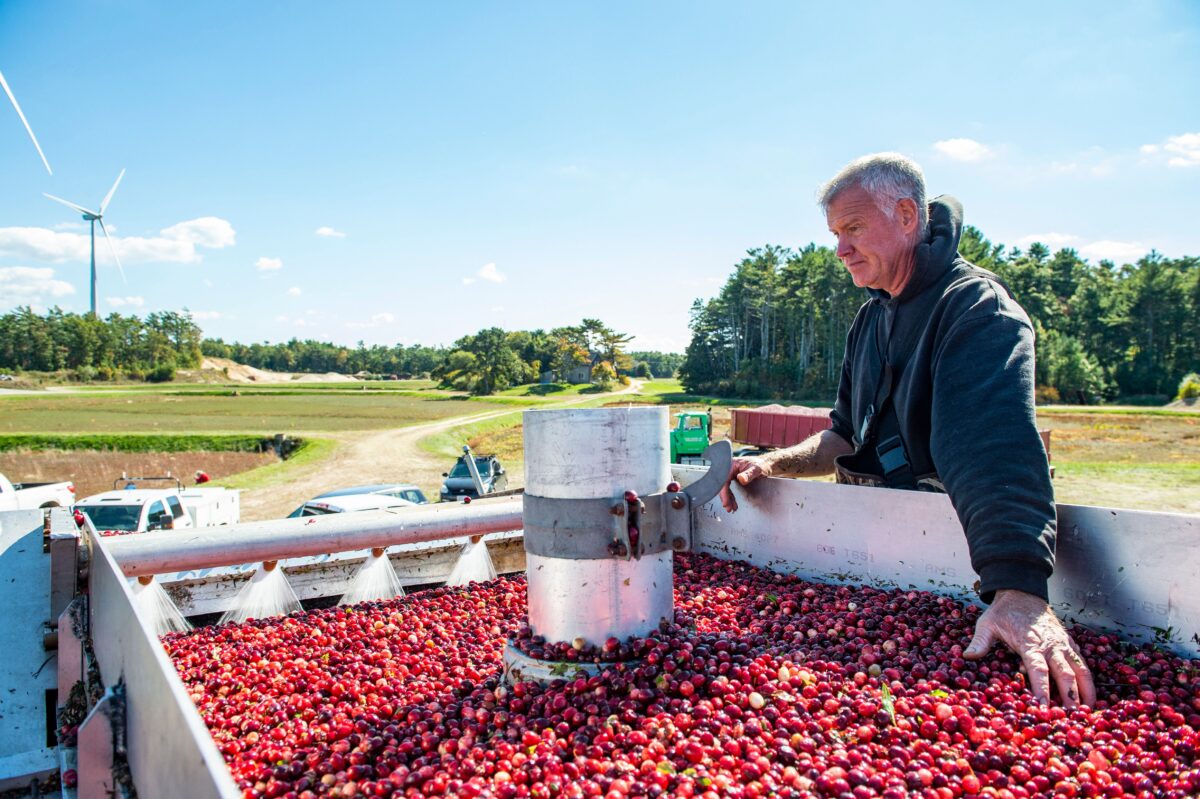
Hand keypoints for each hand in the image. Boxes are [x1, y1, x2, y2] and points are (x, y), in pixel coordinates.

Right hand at [719, 456, 771, 512]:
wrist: (766, 464)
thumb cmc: (761, 464)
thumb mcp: (757, 469)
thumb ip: (749, 474)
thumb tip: (741, 479)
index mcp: (731, 464)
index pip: (723, 480)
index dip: (724, 492)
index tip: (726, 502)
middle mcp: (728, 469)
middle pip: (722, 484)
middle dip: (724, 497)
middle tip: (728, 507)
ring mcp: (730, 474)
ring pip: (725, 488)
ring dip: (727, 498)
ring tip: (731, 508)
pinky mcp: (733, 478)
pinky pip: (729, 488)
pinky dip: (731, 496)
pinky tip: (733, 504)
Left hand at [964, 589, 1095, 708]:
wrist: (1022, 592)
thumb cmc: (1004, 611)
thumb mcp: (987, 623)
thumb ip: (980, 641)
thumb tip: (967, 656)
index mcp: (1030, 642)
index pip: (1038, 670)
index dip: (1042, 689)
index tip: (1044, 707)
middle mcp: (1050, 644)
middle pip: (1065, 673)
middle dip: (1071, 696)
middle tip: (1073, 717)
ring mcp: (1062, 643)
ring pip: (1080, 668)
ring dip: (1087, 689)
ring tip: (1089, 709)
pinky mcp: (1068, 642)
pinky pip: (1081, 661)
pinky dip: (1088, 677)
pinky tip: (1091, 693)